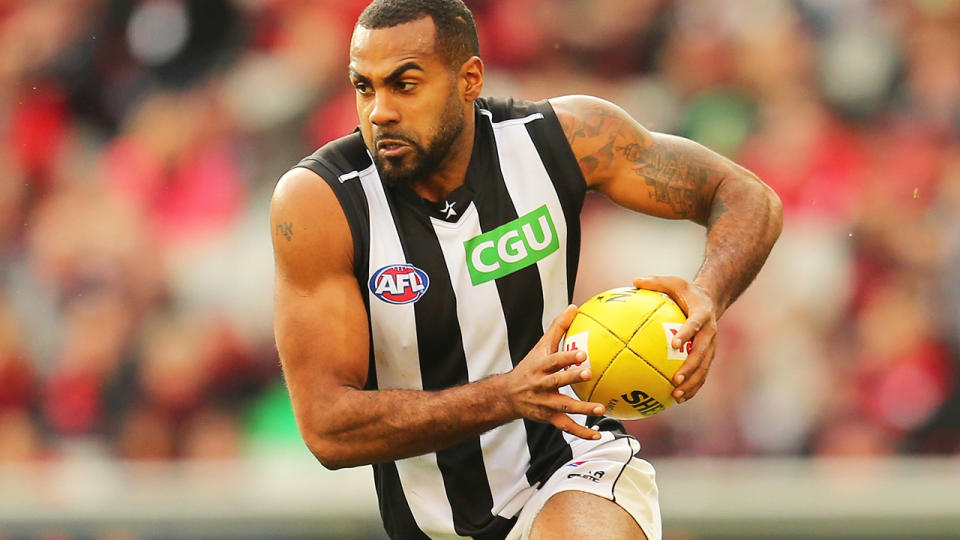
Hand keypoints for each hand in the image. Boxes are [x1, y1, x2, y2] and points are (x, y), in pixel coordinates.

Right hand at [505, 305, 605, 439]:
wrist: (508, 395)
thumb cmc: (530, 366)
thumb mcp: (541, 347)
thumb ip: (558, 327)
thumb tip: (575, 307)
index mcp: (540, 366)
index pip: (553, 360)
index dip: (566, 357)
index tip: (581, 353)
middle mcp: (541, 385)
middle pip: (556, 381)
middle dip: (571, 378)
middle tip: (588, 373)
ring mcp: (545, 403)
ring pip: (564, 406)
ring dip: (582, 409)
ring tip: (600, 409)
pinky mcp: (549, 417)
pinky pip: (566, 426)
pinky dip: (582, 432)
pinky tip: (598, 434)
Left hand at [633, 276, 717, 402]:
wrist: (711, 300)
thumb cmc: (687, 292)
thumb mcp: (674, 282)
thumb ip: (656, 282)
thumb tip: (634, 280)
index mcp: (702, 315)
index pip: (695, 325)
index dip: (687, 333)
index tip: (674, 343)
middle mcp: (709, 333)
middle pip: (701, 353)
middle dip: (690, 369)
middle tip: (674, 380)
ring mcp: (710, 347)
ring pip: (704, 368)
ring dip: (692, 383)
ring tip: (676, 395)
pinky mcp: (708, 356)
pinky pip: (701, 374)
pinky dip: (692, 387)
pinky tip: (677, 398)